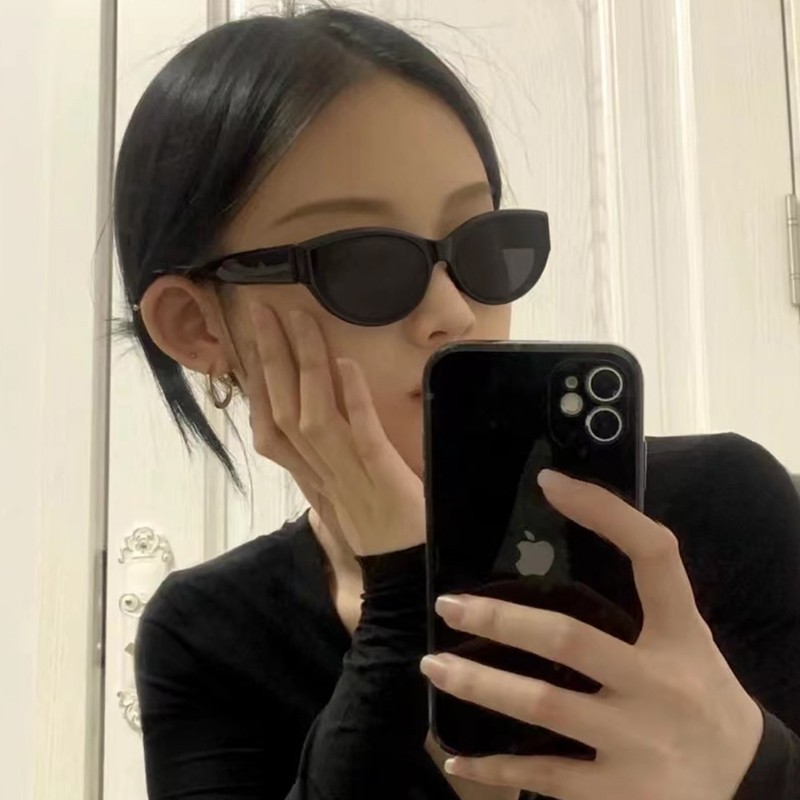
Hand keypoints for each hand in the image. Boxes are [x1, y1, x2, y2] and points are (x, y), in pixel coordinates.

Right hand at [242, 304, 424, 555]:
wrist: (405, 570)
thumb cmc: (376, 527)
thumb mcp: (339, 492)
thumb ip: (322, 456)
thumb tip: (317, 410)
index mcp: (309, 475)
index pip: (270, 426)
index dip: (255, 383)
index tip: (247, 342)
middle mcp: (320, 472)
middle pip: (283, 411)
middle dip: (270, 359)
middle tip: (262, 311)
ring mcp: (349, 474)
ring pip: (313, 416)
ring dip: (305, 365)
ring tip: (299, 320)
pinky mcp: (383, 477)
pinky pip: (363, 434)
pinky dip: (352, 399)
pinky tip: (346, 364)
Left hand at [420, 469, 764, 799]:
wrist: (749, 782)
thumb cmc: (701, 694)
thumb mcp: (686, 641)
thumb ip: (642, 603)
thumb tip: (559, 557)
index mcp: (682, 633)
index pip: (652, 555)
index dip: (605, 512)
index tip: (550, 483)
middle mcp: (660, 683)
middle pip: (568, 638)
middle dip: (500, 618)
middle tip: (449, 605)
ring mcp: (640, 742)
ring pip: (542, 705)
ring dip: (479, 686)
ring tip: (435, 666)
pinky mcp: (624, 794)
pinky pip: (545, 778)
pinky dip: (495, 770)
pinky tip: (457, 758)